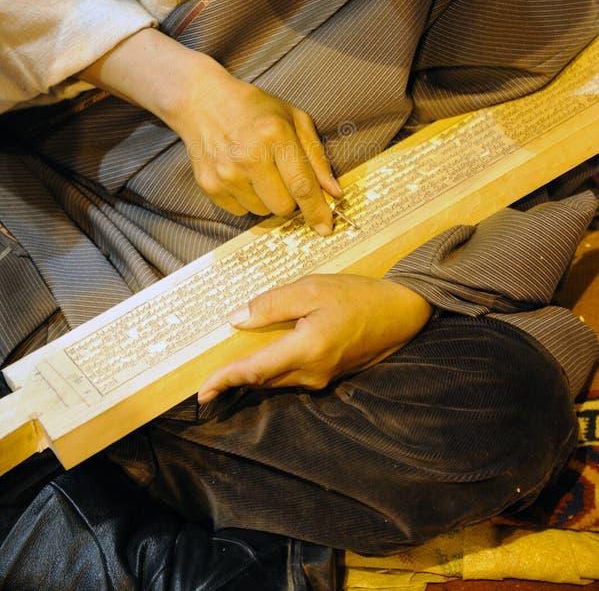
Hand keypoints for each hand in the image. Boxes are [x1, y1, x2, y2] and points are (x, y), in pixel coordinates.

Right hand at [79, 28, 340, 233]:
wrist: (203, 101)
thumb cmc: (255, 109)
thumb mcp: (294, 120)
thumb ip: (317, 158)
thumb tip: (334, 194)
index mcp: (275, 135)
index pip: (302, 186)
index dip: (317, 211)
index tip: (326, 228)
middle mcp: (249, 157)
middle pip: (284, 207)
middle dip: (290, 199)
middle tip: (283, 176)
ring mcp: (226, 173)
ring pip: (262, 211)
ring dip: (267, 198)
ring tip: (258, 170)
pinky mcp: (209, 186)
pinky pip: (240, 211)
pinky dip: (246, 198)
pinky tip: (241, 174)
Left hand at [197, 274, 432, 401]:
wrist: (400, 312)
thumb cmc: (357, 296)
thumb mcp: (312, 288)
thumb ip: (272, 304)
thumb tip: (236, 319)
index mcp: (307, 350)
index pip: (256, 370)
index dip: (226, 380)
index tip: (202, 392)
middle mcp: (312, 372)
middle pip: (263, 380)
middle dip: (234, 381)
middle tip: (207, 382)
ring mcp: (322, 378)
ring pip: (277, 381)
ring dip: (252, 376)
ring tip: (228, 370)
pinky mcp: (328, 376)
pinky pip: (291, 377)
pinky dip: (271, 371)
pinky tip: (263, 358)